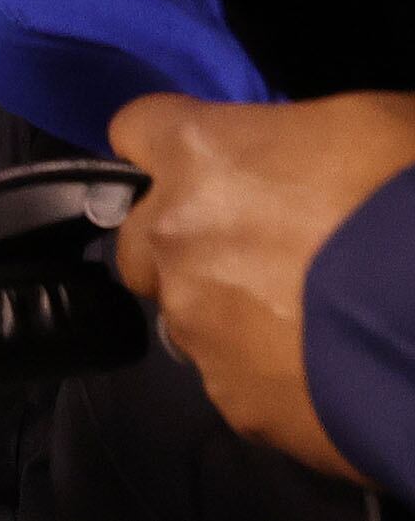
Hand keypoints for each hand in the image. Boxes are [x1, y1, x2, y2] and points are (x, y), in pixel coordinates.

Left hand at [109, 90, 414, 482]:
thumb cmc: (410, 197)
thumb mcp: (364, 124)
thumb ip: (293, 137)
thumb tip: (296, 157)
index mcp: (196, 154)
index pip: (136, 130)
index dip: (169, 148)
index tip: (204, 164)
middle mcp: (171, 236)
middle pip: (140, 235)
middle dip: (181, 240)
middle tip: (257, 250)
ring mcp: (195, 323)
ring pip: (183, 312)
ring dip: (223, 309)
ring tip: (301, 320)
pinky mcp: (231, 399)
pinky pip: (230, 377)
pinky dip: (263, 373)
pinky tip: (319, 369)